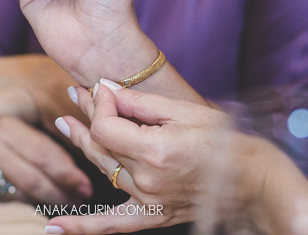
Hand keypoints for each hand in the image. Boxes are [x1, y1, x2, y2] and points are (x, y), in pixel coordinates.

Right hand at [0, 116, 92, 204]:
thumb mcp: (15, 117)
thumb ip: (41, 133)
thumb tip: (77, 149)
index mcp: (6, 127)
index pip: (44, 153)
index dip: (68, 171)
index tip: (86, 183)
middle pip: (35, 177)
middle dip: (62, 191)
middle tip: (82, 198)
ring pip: (23, 192)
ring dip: (50, 201)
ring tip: (69, 202)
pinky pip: (9, 199)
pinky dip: (30, 204)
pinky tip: (44, 204)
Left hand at [51, 84, 228, 232]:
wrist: (253, 180)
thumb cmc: (225, 140)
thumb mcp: (184, 110)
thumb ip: (139, 101)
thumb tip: (106, 88)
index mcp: (156, 150)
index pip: (105, 126)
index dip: (98, 104)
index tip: (102, 88)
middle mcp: (147, 180)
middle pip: (100, 145)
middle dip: (86, 116)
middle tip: (75, 95)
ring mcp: (149, 201)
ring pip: (104, 170)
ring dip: (84, 145)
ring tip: (67, 124)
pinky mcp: (154, 215)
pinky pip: (112, 224)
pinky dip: (82, 227)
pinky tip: (54, 227)